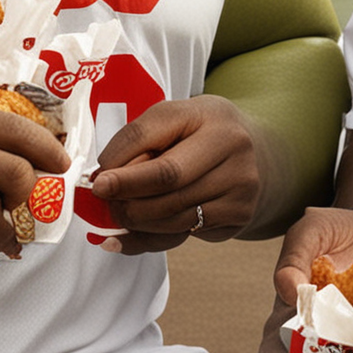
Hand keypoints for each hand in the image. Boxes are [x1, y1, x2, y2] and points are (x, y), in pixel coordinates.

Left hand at [88, 94, 260, 254]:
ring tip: (117, 216)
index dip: (122, 165)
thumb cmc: (200, 133)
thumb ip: (139, 141)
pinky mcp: (240, 215)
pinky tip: (127, 237)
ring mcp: (242, 185)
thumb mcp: (173, 119)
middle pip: (168, 181)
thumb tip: (104, 178)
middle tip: (104, 204)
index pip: (154, 138)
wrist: (254, 153)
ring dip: (136, 221)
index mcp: (210, 114)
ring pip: (174, 215)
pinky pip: (184, 234)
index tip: (97, 183)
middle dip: (127, 197)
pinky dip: (149, 238)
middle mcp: (233, 148)